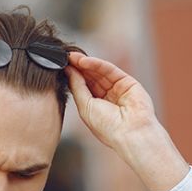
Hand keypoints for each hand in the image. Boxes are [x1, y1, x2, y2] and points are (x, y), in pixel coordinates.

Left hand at [64, 52, 187, 190]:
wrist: (130, 133)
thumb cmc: (108, 127)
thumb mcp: (85, 107)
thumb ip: (77, 87)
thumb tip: (69, 71)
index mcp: (96, 107)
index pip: (83, 88)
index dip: (72, 77)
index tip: (60, 67)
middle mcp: (108, 97)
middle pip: (90, 78)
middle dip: (77, 68)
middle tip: (64, 57)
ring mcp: (118, 89)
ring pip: (99, 72)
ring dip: (85, 63)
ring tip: (71, 57)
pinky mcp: (128, 82)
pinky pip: (110, 69)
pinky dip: (96, 63)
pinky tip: (83, 61)